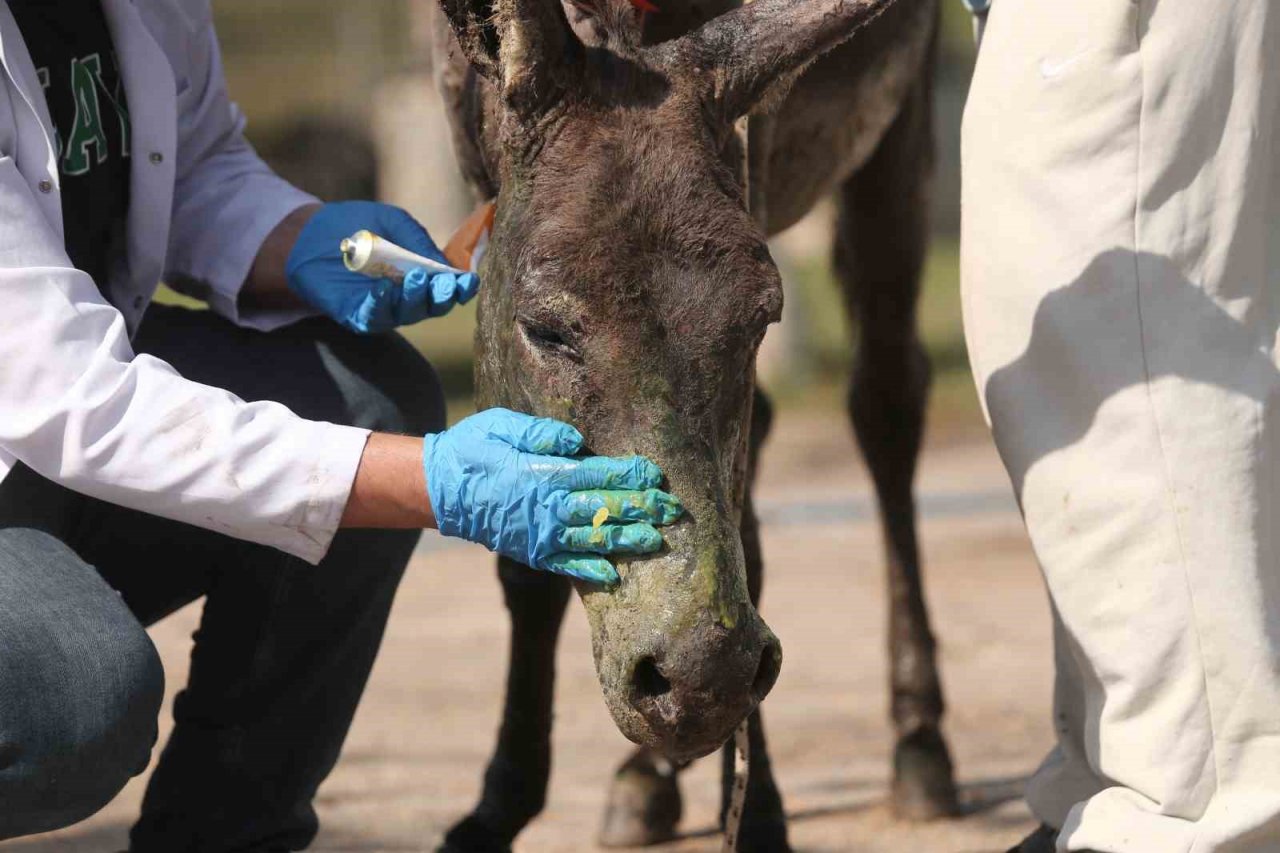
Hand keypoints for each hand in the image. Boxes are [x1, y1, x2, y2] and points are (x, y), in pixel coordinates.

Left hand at [285, 201, 478, 332]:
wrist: (311, 232)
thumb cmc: (358, 226)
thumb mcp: (394, 222)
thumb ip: (417, 240)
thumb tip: (444, 265)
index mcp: (422, 275)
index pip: (448, 288)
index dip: (462, 287)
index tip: (470, 280)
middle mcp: (407, 297)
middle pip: (432, 306)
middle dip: (442, 296)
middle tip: (445, 282)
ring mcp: (383, 309)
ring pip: (407, 313)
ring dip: (415, 299)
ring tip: (415, 278)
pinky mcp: (356, 315)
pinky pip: (373, 316)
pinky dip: (381, 303)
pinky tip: (384, 288)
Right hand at [423, 409, 683, 584]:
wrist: (438, 490)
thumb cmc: (474, 449)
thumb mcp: (503, 426)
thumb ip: (542, 433)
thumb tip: (578, 441)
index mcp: (545, 474)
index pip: (599, 474)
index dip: (630, 475)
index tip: (657, 475)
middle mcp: (548, 508)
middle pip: (605, 507)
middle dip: (642, 508)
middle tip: (674, 509)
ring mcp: (541, 535)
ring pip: (593, 539)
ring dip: (627, 540)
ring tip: (657, 541)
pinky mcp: (531, 552)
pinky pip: (566, 565)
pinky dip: (590, 570)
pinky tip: (614, 575)